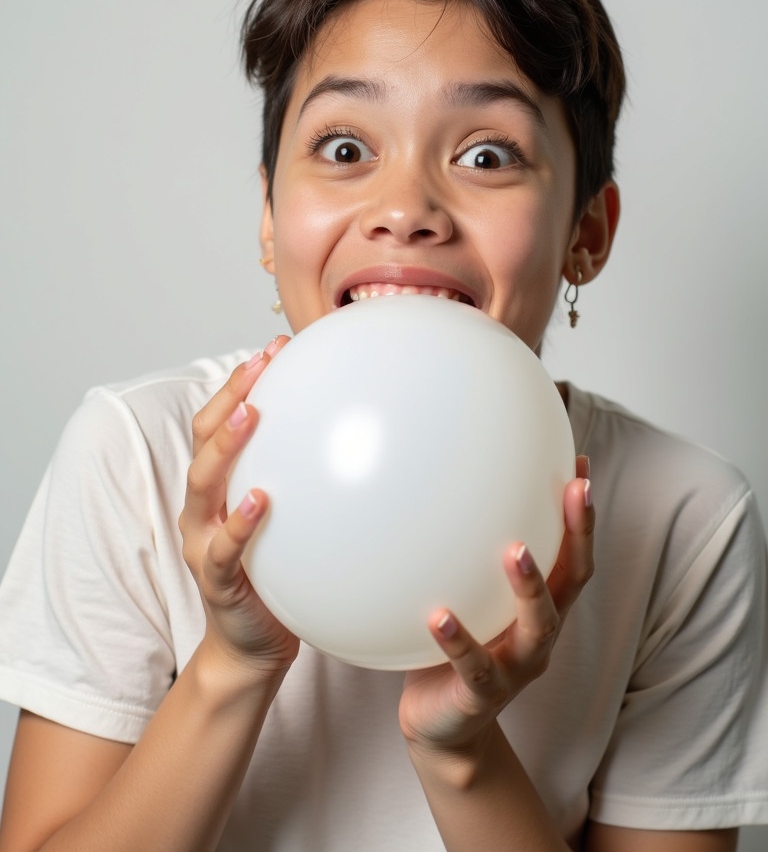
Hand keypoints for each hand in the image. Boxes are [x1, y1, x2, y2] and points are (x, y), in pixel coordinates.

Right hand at [178, 336, 299, 675]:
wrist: (251, 648)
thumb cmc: (274, 577)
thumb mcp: (289, 522)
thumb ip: (303, 483)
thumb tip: (357, 438)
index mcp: (217, 490)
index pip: (218, 423)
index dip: (239, 383)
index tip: (274, 348)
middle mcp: (202, 508)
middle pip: (203, 440)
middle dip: (230, 397)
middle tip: (261, 363)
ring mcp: (204, 542)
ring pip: (202, 484)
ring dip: (226, 446)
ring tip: (253, 414)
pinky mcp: (216, 580)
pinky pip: (224, 548)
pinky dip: (239, 521)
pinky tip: (260, 499)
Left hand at [399, 455, 593, 753]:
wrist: (443, 726)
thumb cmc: (459, 647)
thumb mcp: (472, 596)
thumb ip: (473, 557)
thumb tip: (456, 488)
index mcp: (542, 610)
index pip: (574, 558)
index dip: (582, 516)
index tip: (581, 468)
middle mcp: (539, 637)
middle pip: (570, 585)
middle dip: (577, 536)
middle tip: (572, 491)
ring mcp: (514, 668)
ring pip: (535, 629)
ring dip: (529, 588)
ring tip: (514, 550)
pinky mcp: (479, 695)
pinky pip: (472, 667)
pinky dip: (458, 641)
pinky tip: (437, 615)